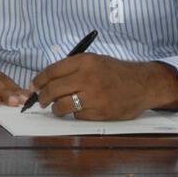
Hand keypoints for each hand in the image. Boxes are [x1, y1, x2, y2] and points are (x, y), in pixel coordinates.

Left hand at [33, 55, 177, 120]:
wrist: (143, 83)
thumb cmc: (115, 72)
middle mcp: (88, 77)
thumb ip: (72, 69)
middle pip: (53, 90)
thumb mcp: (94, 61)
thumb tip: (46, 81)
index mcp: (85, 61)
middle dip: (43, 97)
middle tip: (41, 100)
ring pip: (62, 106)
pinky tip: (82, 108)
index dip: (38, 81)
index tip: (33, 86)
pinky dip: (76, 113)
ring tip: (58, 107)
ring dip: (56, 108)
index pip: (52, 71)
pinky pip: (78, 115)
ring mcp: (95, 96)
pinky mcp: (101, 112)